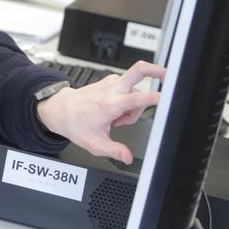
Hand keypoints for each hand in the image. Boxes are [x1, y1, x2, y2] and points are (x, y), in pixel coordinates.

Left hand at [36, 60, 163, 162]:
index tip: (164, 98)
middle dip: (155, 70)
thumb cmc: (74, 124)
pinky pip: (129, 88)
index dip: (153, 98)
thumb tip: (128, 157)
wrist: (60, 109)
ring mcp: (110, 83)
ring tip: (119, 118)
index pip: (135, 99)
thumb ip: (113, 150)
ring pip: (136, 88)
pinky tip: (117, 111)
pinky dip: (129, 99)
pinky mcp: (110, 82)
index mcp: (108, 104)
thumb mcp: (93, 143)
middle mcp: (111, 90)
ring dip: (136, 103)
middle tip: (168, 76)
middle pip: (138, 71)